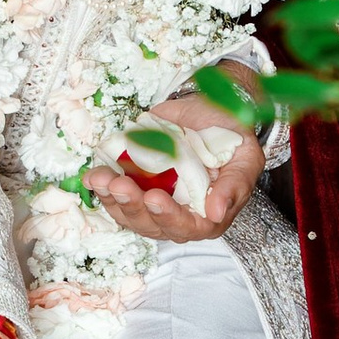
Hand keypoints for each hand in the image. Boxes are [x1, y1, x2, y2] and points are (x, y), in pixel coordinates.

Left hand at [87, 71, 265, 244]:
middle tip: (120, 184)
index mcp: (208, 215)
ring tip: (100, 178)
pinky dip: (102, 188)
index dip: (168, 217)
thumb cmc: (231, 136)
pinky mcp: (136, 187)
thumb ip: (234, 185)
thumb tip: (215, 212)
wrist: (209, 111)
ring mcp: (154, 202)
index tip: (153, 197)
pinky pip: (115, 197)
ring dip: (111, 198)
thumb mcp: (244, 157)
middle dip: (132, 206)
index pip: (187, 226)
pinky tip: (93, 176)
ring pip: (128, 213)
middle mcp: (178, 214)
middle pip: (151, 224)